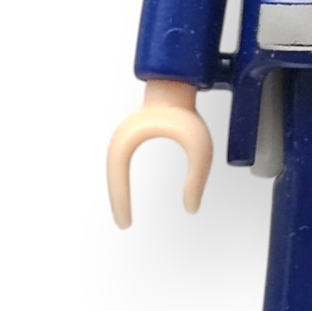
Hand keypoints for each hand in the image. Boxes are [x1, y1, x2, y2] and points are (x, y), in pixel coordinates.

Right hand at [106, 78, 212, 224]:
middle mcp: (120, 139)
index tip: (125, 223)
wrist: (176, 86)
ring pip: (114, 172)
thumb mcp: (199, 148)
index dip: (120, 203)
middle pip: (112, 178)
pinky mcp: (129, 137)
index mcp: (130, 139)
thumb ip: (197, 178)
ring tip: (124, 216)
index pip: (117, 178)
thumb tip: (191, 208)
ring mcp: (123, 137)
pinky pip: (120, 165)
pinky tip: (128, 196)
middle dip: (116, 202)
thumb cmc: (186, 113)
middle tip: (123, 224)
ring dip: (118, 192)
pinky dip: (121, 182)